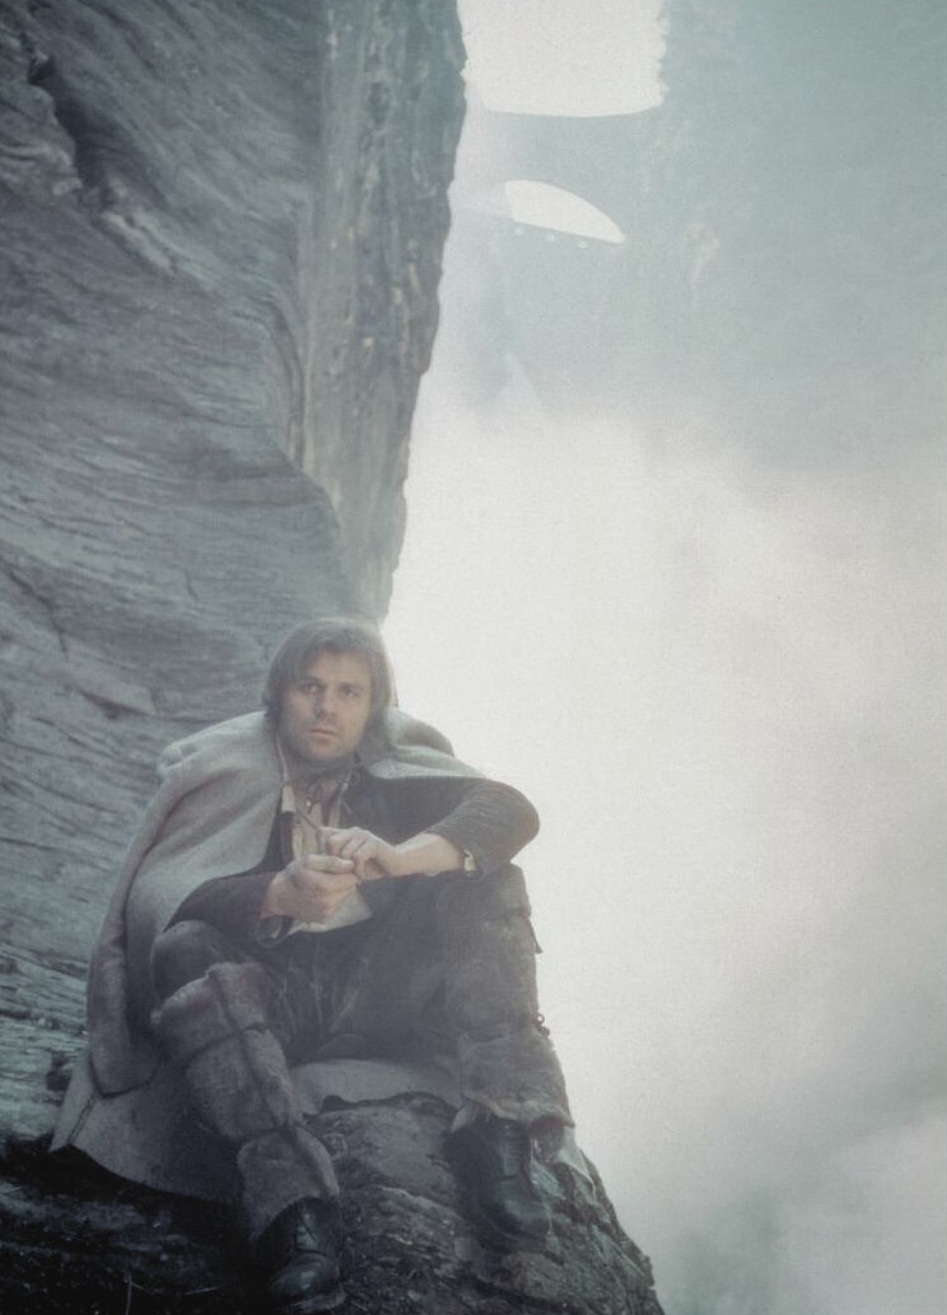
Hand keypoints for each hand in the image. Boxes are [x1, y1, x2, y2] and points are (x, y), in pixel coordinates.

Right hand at [262, 853, 359, 924]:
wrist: (279, 895)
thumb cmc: (294, 874)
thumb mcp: (309, 861)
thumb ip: (331, 861)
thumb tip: (351, 865)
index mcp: (325, 887)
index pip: (352, 877)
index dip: (346, 870)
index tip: (336, 866)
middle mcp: (327, 903)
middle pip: (350, 888)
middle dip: (343, 879)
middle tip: (328, 875)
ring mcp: (325, 913)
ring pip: (345, 897)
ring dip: (338, 889)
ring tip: (323, 884)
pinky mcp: (324, 919)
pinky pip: (337, 905)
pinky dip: (333, 899)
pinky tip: (320, 894)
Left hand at [320, 827, 464, 879]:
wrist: (395, 864)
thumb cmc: (370, 865)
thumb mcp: (348, 863)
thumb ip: (334, 859)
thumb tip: (316, 864)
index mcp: (345, 832)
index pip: (321, 833)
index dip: (321, 850)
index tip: (331, 865)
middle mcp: (353, 830)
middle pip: (330, 843)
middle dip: (335, 862)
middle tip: (344, 872)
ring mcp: (364, 835)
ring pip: (344, 854)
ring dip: (348, 869)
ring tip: (355, 874)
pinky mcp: (374, 843)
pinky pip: (357, 858)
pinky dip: (358, 870)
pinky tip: (362, 875)